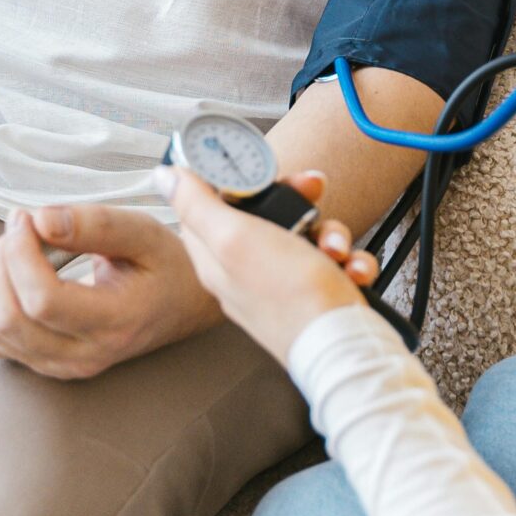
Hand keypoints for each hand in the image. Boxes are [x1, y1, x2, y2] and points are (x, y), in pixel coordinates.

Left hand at [0, 202, 221, 379]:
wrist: (179, 306)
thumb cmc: (164, 263)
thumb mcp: (144, 231)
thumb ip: (96, 224)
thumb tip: (40, 220)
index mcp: (114, 323)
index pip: (43, 301)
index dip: (20, 253)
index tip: (26, 218)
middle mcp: (82, 356)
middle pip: (7, 319)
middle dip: (0, 261)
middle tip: (23, 226)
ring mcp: (56, 366)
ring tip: (16, 246)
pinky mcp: (37, 363)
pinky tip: (0, 271)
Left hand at [160, 167, 373, 367]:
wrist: (343, 346)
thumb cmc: (290, 298)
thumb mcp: (236, 239)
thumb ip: (198, 205)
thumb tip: (165, 176)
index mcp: (216, 257)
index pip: (207, 204)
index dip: (231, 179)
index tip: (257, 169)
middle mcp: (245, 270)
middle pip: (262, 213)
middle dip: (294, 200)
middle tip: (311, 194)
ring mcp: (281, 282)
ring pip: (302, 233)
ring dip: (328, 232)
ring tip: (335, 248)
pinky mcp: (312, 291)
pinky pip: (328, 260)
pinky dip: (345, 260)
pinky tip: (351, 269)